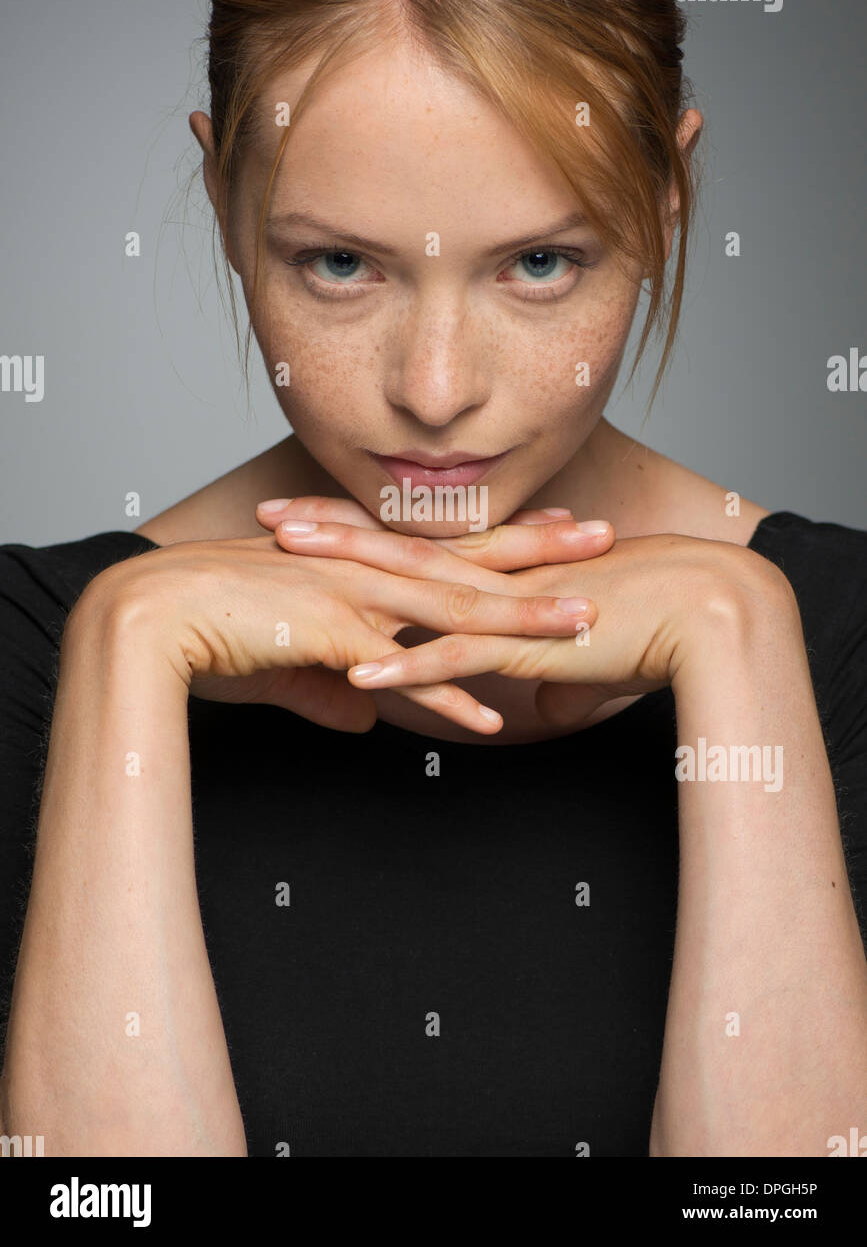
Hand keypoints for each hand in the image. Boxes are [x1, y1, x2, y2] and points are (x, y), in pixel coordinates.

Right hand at [84, 529, 597, 735]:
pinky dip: (446, 695)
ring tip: (582, 624)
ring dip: (519, 618)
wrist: (150, 614)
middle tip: (606, 538)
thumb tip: (367, 718)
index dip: (506, 539)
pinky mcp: (325, 634)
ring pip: (452, 608)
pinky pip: (397, 671)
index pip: (448, 547)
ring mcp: (350, 597)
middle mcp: (364, 570)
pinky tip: (489, 719)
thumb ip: (332, 687)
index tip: (560, 528)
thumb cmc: (211, 626)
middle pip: (469, 561)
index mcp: (358, 564)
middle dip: (542, 553)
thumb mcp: (286, 659)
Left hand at [255, 499, 783, 730]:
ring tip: (285, 565)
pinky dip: (407, 664)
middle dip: (330, 530)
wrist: (711, 611)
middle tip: (269, 515)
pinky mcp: (528, 644)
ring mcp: (506, 608)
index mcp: (504, 572)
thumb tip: (544, 706)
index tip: (312, 516)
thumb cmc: (660, 625)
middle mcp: (495, 578)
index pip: (417, 543)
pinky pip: (456, 655)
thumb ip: (559, 677)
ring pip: (411, 586)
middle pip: (397, 549)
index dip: (362, 528)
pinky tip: (359, 672)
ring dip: (345, 578)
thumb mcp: (592, 657)